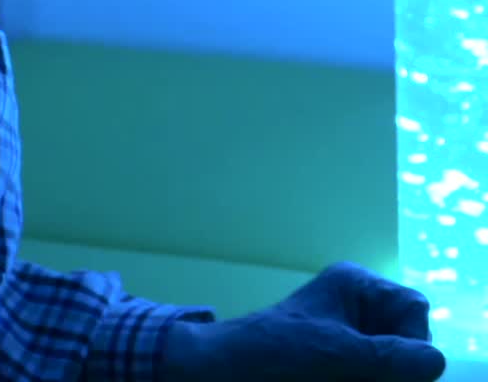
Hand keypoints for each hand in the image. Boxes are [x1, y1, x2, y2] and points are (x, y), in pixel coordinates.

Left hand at [161, 262, 446, 381]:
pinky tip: (343, 380)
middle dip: (392, 368)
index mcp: (356, 285)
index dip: (410, 342)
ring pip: (388, 365)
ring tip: (345, 378)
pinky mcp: (338, 364)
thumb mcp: (337, 353)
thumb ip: (389, 357)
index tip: (385, 366)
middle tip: (360, 376)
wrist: (221, 372)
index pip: (413, 310)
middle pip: (404, 342)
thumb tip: (436, 359)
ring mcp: (348, 337)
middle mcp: (356, 307)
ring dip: (376, 377)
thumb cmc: (273, 352)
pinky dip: (363, 379)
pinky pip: (368, 373)